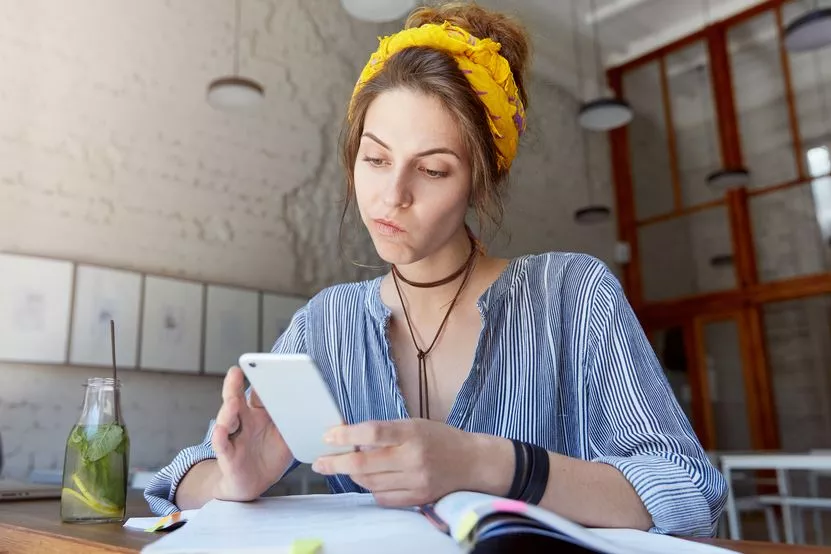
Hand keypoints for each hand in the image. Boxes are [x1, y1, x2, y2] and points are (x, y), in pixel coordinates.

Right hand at [210, 366, 291, 501]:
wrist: (256, 482)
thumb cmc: (272, 454)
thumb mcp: (288, 437)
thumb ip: (297, 423)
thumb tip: (318, 411)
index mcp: (260, 412)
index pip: (260, 391)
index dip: (262, 379)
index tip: (266, 367)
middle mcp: (244, 419)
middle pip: (237, 398)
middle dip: (235, 384)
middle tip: (236, 372)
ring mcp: (233, 435)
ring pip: (227, 418)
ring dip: (228, 409)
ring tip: (233, 401)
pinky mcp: (227, 454)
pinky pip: (222, 444)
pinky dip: (220, 437)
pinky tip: (221, 430)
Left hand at [311, 419, 480, 506]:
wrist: (473, 463)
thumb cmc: (441, 438)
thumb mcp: (414, 424)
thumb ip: (385, 432)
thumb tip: (351, 438)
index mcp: (412, 433)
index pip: (372, 432)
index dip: (346, 435)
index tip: (328, 436)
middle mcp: (413, 458)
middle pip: (365, 463)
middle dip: (337, 463)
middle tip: (320, 462)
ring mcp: (415, 481)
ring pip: (370, 482)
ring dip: (352, 475)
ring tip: (344, 467)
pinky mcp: (417, 499)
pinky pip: (383, 497)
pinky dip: (371, 488)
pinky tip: (369, 479)